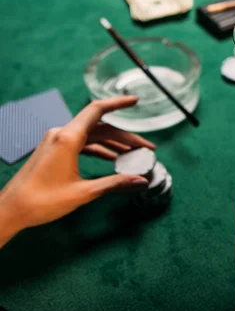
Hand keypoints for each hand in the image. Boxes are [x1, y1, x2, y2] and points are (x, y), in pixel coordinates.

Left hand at [0, 96, 154, 246]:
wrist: (11, 209)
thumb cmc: (43, 201)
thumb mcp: (84, 192)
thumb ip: (115, 183)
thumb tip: (141, 181)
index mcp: (68, 138)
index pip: (98, 110)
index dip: (119, 103)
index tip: (136, 101)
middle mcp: (61, 134)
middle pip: (101, 127)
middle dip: (125, 137)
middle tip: (146, 149)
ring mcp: (56, 141)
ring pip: (92, 135)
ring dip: (113, 144)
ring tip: (133, 154)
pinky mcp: (53, 150)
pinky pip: (82, 143)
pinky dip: (99, 149)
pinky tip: (112, 159)